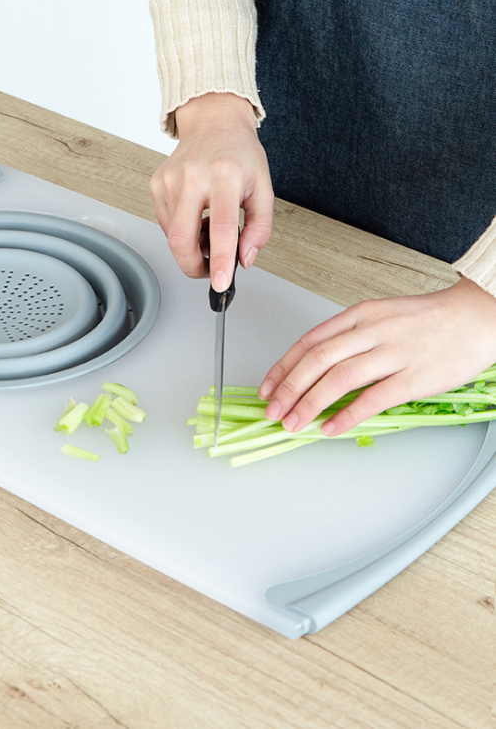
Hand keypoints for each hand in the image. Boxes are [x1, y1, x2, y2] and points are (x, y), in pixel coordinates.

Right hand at [150, 92, 273, 291]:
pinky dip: (182, 229)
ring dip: (191, 245)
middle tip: (208, 271)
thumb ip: (260, 228)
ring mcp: (170, 180)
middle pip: (181, 239)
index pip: (221, 227)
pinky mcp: (157, 184)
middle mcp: (193, 176)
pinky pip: (165, 223)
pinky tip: (195, 215)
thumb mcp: (263, 189)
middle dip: (192, 266)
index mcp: (225, 176)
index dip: (219, 260)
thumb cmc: (239, 155)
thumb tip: (244, 259)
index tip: (220, 283)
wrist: (214, 122)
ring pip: (172, 235)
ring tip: (208, 228)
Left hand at [258, 278, 495, 435]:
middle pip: (317, 360)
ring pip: (339, 378)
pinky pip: (373, 398)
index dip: (282, 367)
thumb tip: (315, 369)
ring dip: (310, 404)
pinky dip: (347, 415)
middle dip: (289, 389)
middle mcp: (371, 331)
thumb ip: (349, 339)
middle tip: (273, 411)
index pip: (308, 342)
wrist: (477, 315)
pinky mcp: (415, 376)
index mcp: (359, 316)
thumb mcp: (380, 317)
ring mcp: (393, 352)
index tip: (267, 388)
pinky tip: (331, 427)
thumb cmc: (427, 320)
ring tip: (294, 423)